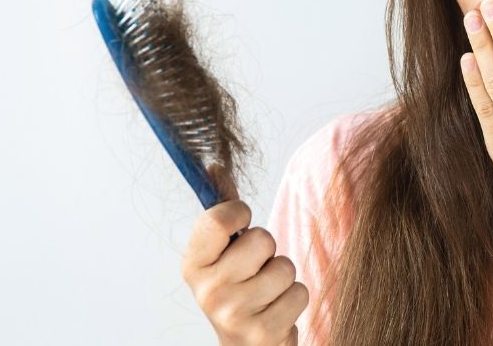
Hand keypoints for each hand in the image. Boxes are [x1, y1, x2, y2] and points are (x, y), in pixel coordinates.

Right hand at [181, 164, 308, 344]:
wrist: (244, 344)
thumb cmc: (238, 288)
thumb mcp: (223, 251)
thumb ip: (223, 210)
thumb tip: (215, 163)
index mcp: (193, 264)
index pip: (218, 219)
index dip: (240, 213)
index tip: (242, 223)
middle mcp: (206, 291)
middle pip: (261, 239)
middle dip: (268, 251)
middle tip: (256, 268)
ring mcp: (232, 314)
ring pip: (284, 267)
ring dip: (283, 277)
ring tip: (267, 291)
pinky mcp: (261, 332)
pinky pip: (299, 293)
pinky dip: (294, 299)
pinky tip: (276, 309)